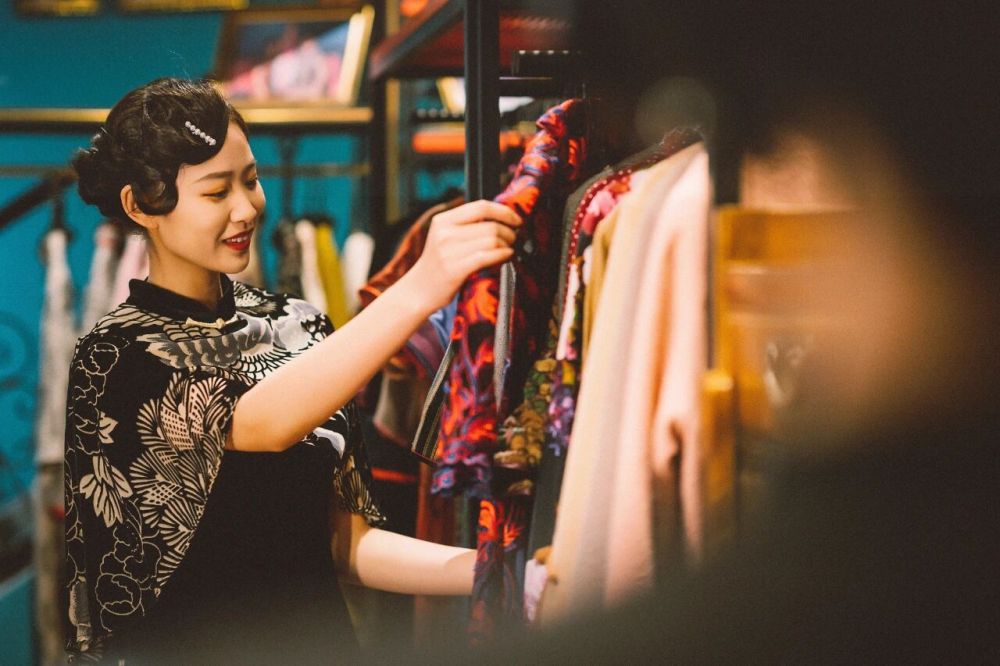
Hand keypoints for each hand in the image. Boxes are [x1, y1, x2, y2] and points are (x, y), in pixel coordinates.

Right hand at [402, 200, 522, 311]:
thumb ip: (467, 225)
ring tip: (509, 250)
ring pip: (492, 240)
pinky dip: (503, 255)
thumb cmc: (439, 264)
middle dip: (509, 232)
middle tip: (514, 240)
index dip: (504, 211)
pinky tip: (506, 257)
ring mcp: (448, 251)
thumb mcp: (445, 236)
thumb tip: (502, 218)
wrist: (419, 290)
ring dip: (507, 245)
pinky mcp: (455, 269)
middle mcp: (444, 233)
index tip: (516, 220)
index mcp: (443, 220)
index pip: (480, 206)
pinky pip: (487, 256)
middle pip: (490, 225)